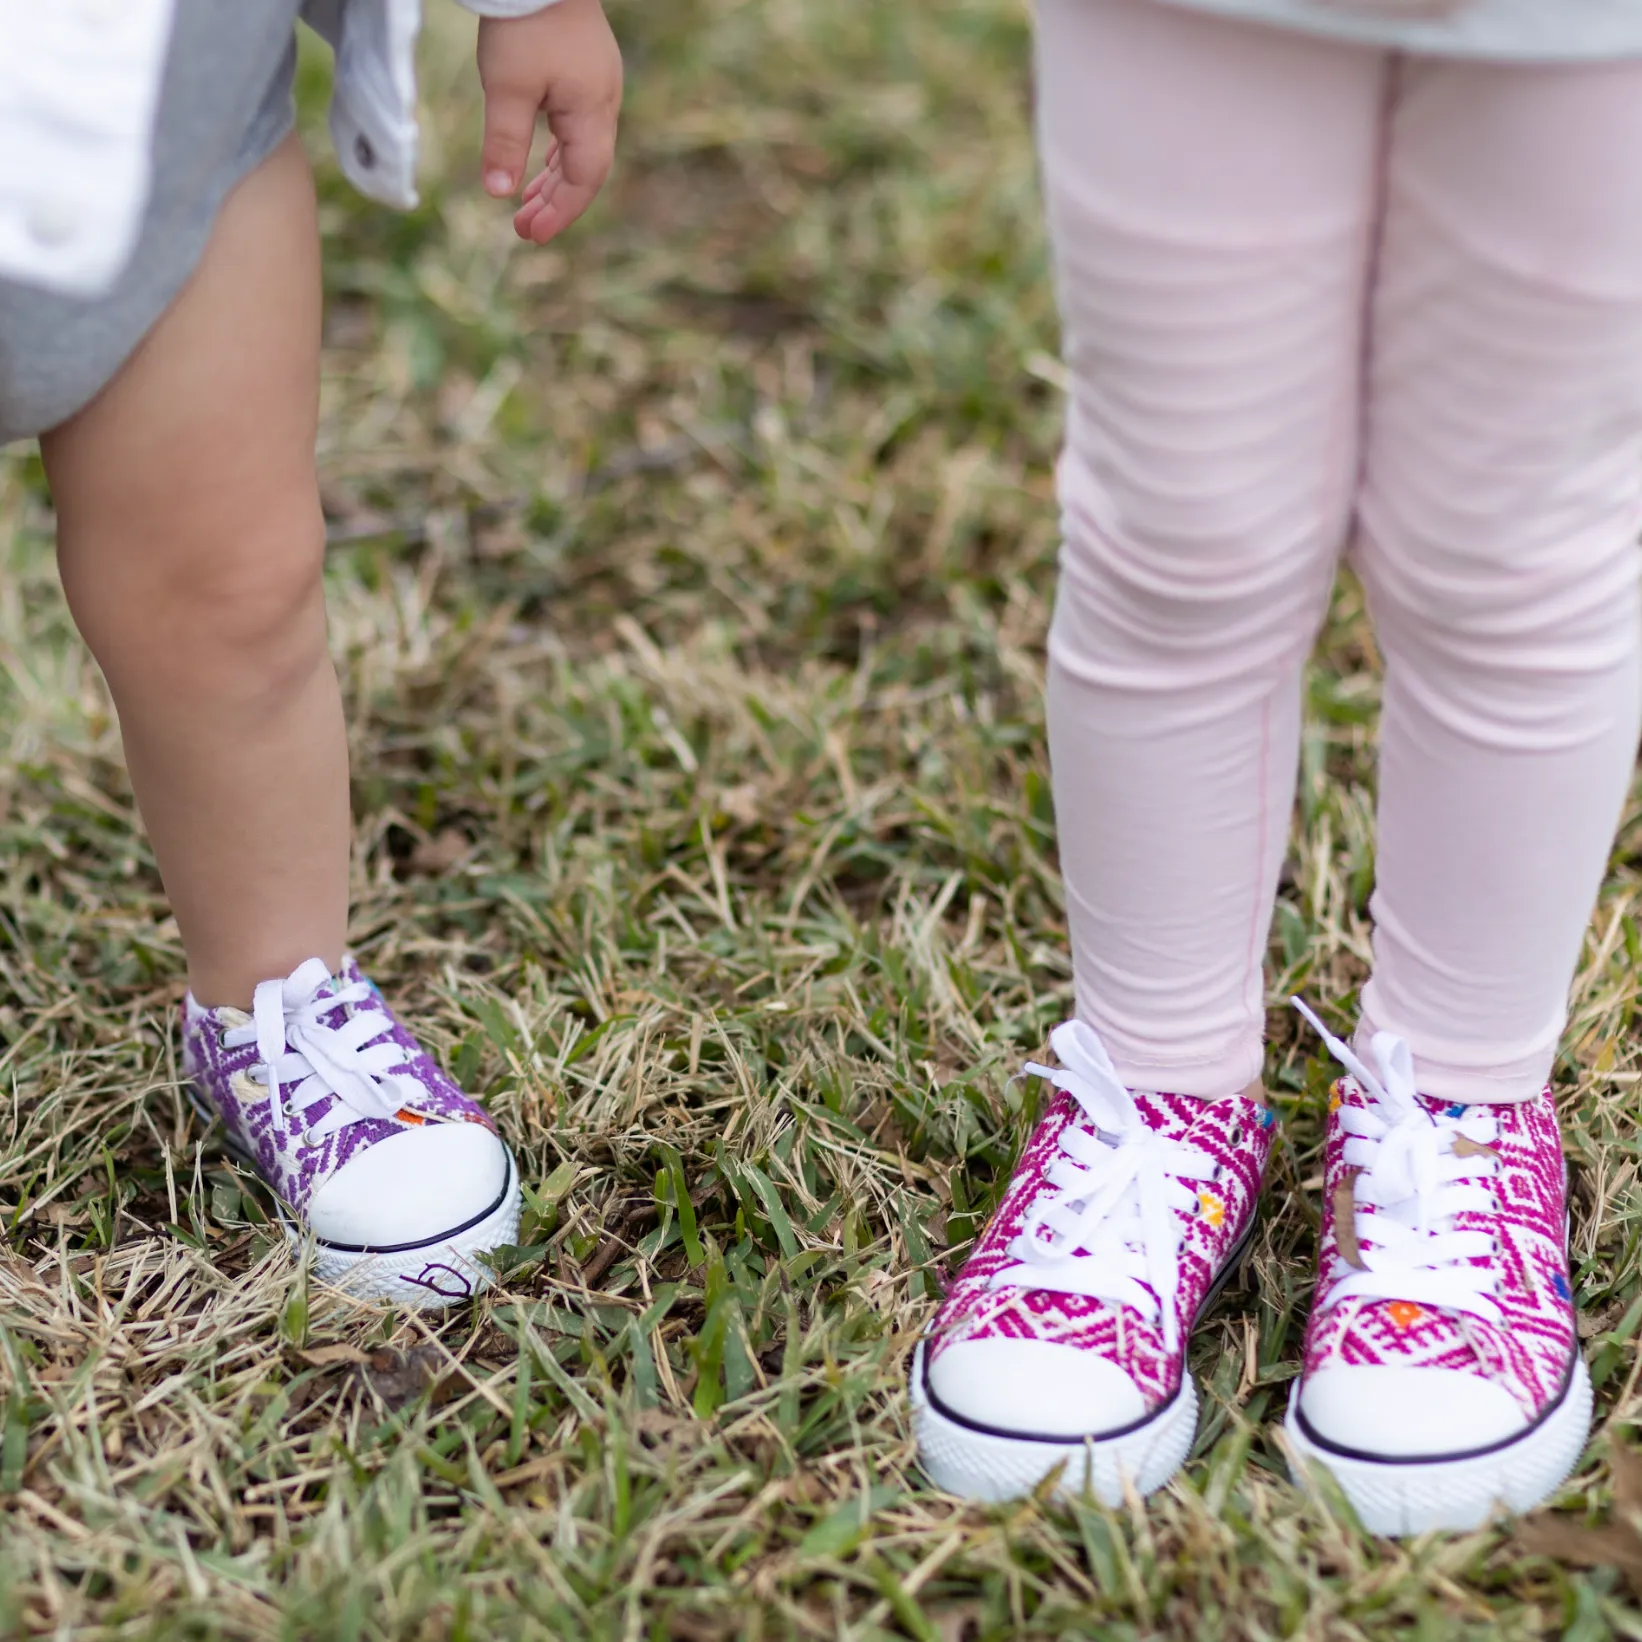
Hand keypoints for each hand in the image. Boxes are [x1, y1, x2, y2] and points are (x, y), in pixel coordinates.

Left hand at [476, 0, 622, 244]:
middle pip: (586, 169)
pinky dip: (558, 151)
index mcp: (592, 111)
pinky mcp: (585, 67)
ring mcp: (597, 83)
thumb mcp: (506, 88)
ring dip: (554, 178)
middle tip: (524, 228)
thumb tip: (498, 194)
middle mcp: (603, 101)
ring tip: (529, 203)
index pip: (583, 179)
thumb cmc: (523, 22)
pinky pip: (576, 124)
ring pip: (581, 147)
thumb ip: (505, 143)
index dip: (559, 212)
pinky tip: (542, 161)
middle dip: (555, 202)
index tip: (531, 234)